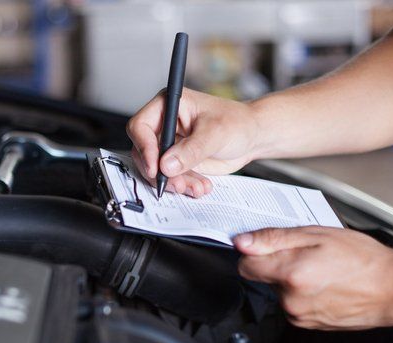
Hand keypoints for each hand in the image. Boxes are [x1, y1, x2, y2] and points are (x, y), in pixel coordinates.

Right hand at [126, 88, 259, 196]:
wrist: (252, 137)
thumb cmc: (237, 123)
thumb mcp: (215, 133)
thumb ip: (191, 150)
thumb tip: (166, 164)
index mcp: (169, 105)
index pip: (141, 126)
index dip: (144, 148)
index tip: (156, 167)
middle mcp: (165, 124)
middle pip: (144, 152)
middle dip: (160, 172)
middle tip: (175, 183)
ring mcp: (170, 145)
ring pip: (157, 169)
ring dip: (174, 182)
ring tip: (195, 187)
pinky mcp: (177, 161)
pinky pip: (171, 178)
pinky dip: (184, 186)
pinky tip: (200, 186)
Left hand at [234, 227, 392, 330]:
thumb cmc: (363, 260)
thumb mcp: (317, 235)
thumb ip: (274, 238)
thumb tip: (242, 242)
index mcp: (290, 274)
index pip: (245, 266)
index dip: (254, 253)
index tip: (266, 246)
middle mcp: (291, 300)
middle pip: (265, 279)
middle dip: (280, 265)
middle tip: (309, 255)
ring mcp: (300, 315)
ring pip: (281, 292)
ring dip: (293, 280)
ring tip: (323, 270)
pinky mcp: (309, 325)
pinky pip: (295, 305)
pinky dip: (305, 295)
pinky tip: (327, 285)